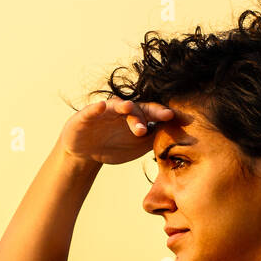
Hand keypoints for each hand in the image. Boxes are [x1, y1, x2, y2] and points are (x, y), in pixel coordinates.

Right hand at [59, 98, 173, 166]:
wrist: (85, 153)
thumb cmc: (114, 146)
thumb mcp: (136, 146)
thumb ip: (153, 139)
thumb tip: (176, 136)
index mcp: (135, 117)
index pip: (150, 112)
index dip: (160, 113)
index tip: (171, 116)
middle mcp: (120, 111)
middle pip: (136, 108)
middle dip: (143, 115)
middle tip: (153, 122)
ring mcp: (104, 112)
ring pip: (116, 107)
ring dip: (123, 107)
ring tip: (129, 108)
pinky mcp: (85, 117)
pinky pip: (91, 110)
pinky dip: (96, 108)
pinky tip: (101, 107)